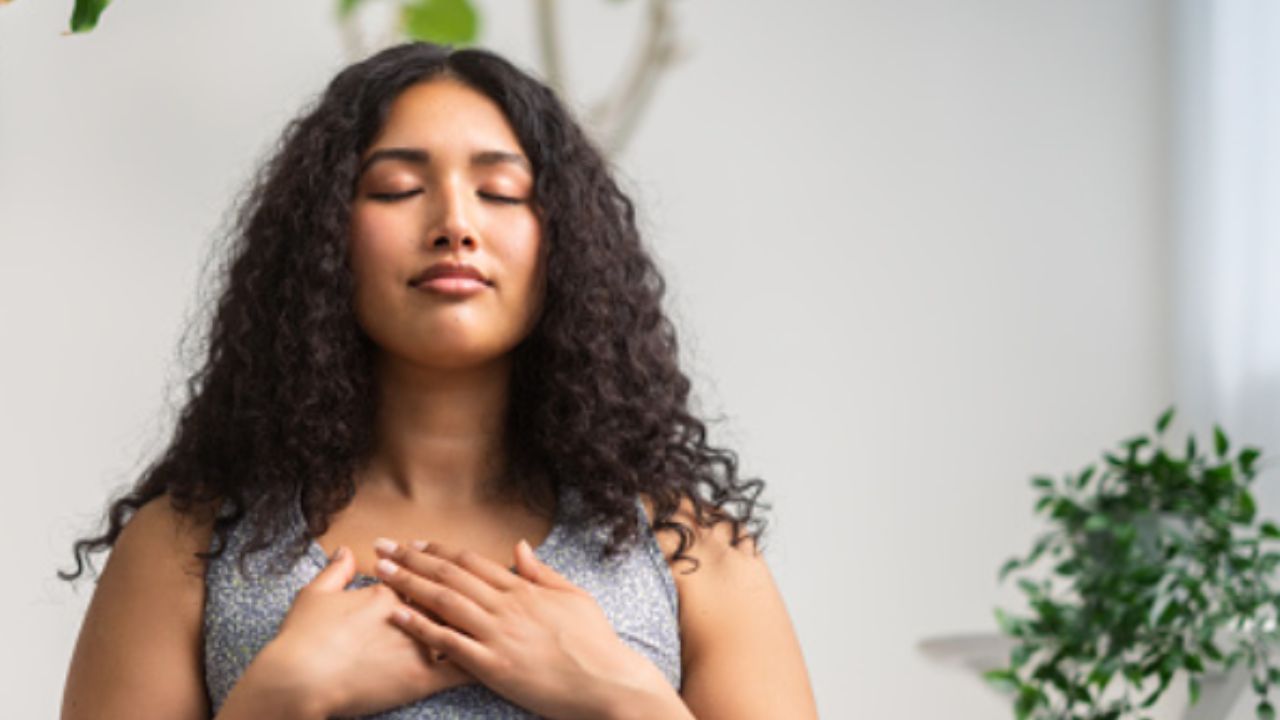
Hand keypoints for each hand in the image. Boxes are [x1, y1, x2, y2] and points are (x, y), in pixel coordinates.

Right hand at [261, 545, 475, 717]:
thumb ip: (336, 570)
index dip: (439, 573)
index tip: (451, 572)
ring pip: (462, 629)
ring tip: (500, 623)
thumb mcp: (314, 595)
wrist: (298, 680)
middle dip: (469, 595)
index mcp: (388, 592)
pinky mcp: (420, 678)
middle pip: (451, 598)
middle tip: (488, 594)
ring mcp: (418, 646)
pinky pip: (460, 669)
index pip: (426, 576)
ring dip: (481, 626)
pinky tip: (495, 661)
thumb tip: (348, 551)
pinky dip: (479, 662)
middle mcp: (410, 614)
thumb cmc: (301, 638)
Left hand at [373, 537, 673, 719]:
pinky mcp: (493, 666)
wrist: (607, 682)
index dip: (439, 551)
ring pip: (444, 601)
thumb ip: (541, 572)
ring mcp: (498, 635)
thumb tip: (519, 547)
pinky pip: (448, 642)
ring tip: (380, 571)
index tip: (415, 543)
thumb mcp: (573, 597)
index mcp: (524, 590)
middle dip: (412, 559)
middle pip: (450, 575)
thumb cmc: (596, 642)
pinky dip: (419, 627)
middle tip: (382, 546)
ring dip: (408, 583)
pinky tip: (395, 615)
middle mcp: (506, 606)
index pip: (472, 562)